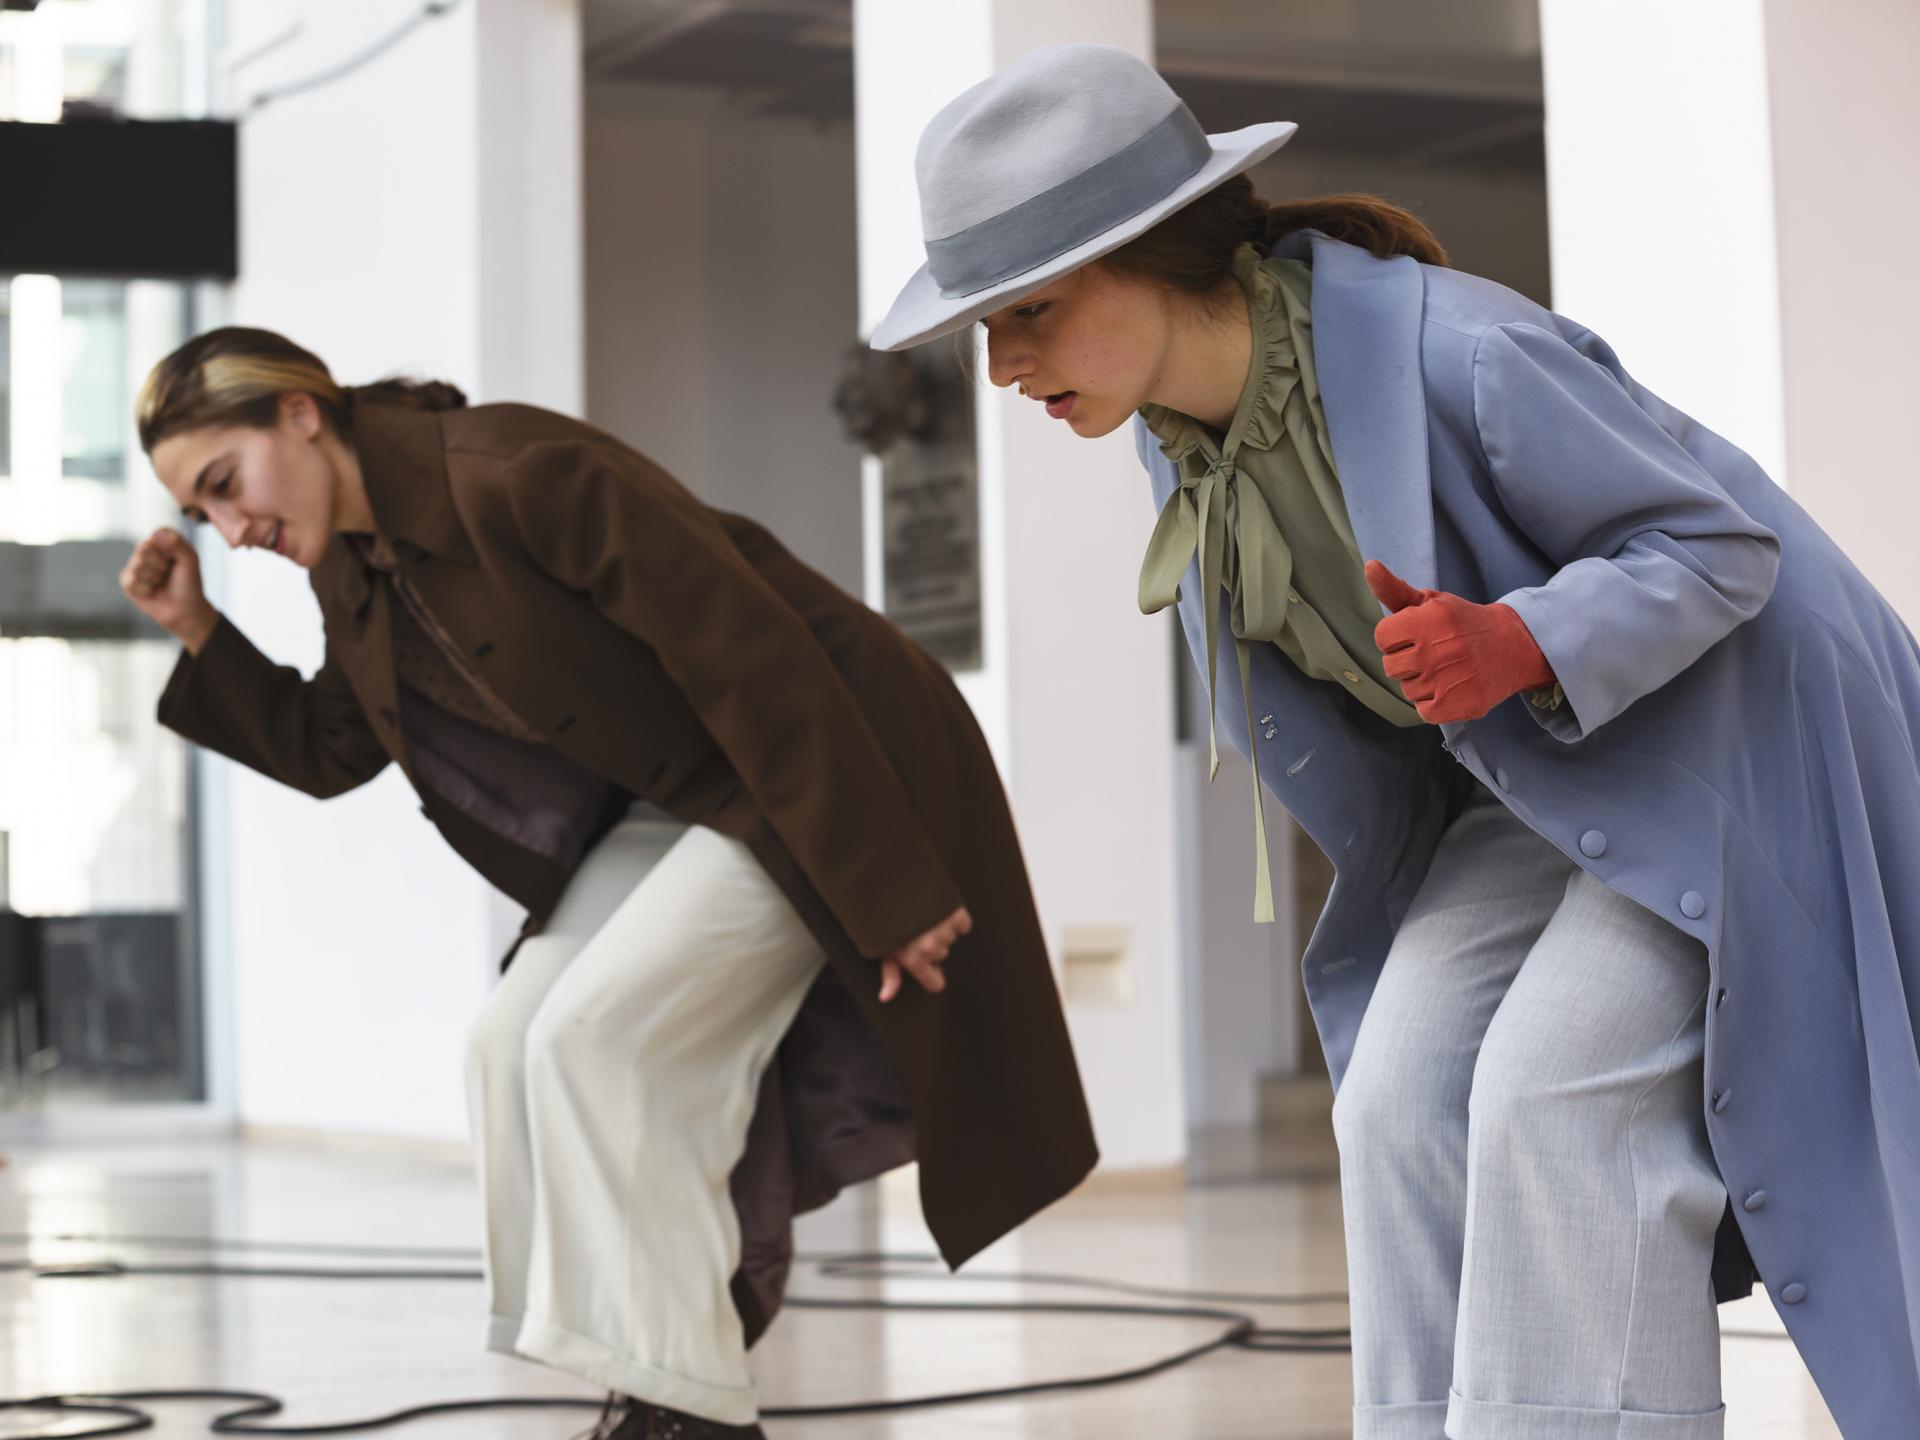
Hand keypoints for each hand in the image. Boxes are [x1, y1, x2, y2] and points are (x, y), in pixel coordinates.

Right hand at [121, 528, 218, 653]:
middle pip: (144, 547)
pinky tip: (152, 591)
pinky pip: (130, 580)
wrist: (185, 610)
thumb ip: (178, 543)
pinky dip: (145, 588)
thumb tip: (155, 534)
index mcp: (162, 542)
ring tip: (161, 583)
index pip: (158, 533)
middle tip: (168, 573)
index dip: (170, 549)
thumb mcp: (190, 561)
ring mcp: (135, 565)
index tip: (177, 560)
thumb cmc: (189, 584)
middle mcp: (147, 551)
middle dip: (161, 564)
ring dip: (154, 577)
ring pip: (137, 564)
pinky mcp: (127, 582)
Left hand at [879, 906, 971, 1003]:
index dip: (931, 973)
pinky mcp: (955, 912)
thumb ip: (889, 974)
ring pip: (951, 939)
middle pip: (942, 956)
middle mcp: (930, 947)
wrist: (891, 881)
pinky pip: (963, 924)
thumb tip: (885, 998)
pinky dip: (955, 918)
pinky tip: (938, 909)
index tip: (925, 963)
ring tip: (923, 915)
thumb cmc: (885, 919)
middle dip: (932, 945)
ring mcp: (944, 929)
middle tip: (914, 927)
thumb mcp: (882, 946)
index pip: (936, 984)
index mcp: (913, 959)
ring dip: (941, 929)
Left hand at [1366, 559, 1554, 723]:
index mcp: (1430, 619)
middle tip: (1433, 653)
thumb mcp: (1431, 601)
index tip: (1414, 635)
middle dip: (1406, 661)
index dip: (1395, 637)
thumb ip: (1394, 589)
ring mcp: (1451, 680)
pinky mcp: (1462, 705)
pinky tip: (1450, 688)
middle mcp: (1439, 650)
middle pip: (1391, 666)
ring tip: (1445, 670)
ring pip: (1407, 691)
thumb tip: (1369, 567)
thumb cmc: (1462, 622)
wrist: (1513, 646)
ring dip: (1421, 683)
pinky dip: (1433, 704)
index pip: (1382, 637)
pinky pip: (1424, 712)